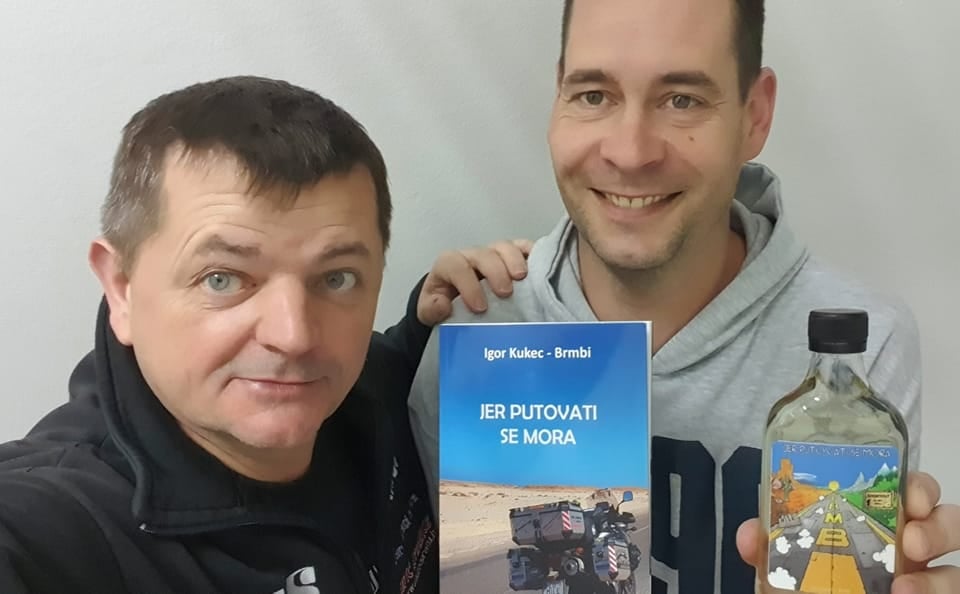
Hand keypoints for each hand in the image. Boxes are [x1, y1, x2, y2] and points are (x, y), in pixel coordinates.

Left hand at [416, 239, 532, 325]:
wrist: (452, 301)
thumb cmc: (442, 303)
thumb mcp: (428, 311)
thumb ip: (431, 309)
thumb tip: (443, 305)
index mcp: (449, 265)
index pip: (457, 266)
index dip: (468, 284)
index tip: (480, 307)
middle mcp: (472, 256)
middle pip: (485, 254)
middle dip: (496, 271)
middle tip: (505, 293)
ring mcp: (493, 254)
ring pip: (505, 247)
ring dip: (516, 260)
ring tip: (523, 279)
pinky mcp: (511, 257)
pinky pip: (523, 248)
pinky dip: (533, 254)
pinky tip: (542, 267)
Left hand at [736, 471, 959, 592]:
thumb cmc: (805, 585)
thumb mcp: (784, 565)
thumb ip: (769, 547)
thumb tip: (750, 535)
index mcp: (877, 524)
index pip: (912, 493)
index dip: (920, 487)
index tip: (909, 495)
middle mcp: (908, 550)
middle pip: (949, 523)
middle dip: (939, 526)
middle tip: (911, 539)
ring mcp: (923, 581)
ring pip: (957, 572)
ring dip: (939, 579)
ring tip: (904, 589)